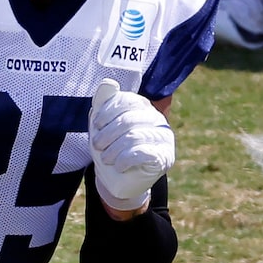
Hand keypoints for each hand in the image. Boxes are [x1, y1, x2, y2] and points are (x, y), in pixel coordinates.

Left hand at [89, 78, 172, 213]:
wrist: (118, 180)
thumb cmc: (110, 149)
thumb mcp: (102, 126)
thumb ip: (104, 103)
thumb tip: (108, 82)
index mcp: (143, 107)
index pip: (127, 100)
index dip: (108, 111)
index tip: (96, 125)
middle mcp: (157, 119)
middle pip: (129, 119)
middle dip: (108, 133)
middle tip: (97, 146)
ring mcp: (164, 138)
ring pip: (134, 136)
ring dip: (114, 149)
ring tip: (105, 159)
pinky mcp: (165, 157)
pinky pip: (144, 152)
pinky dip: (125, 159)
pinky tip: (119, 166)